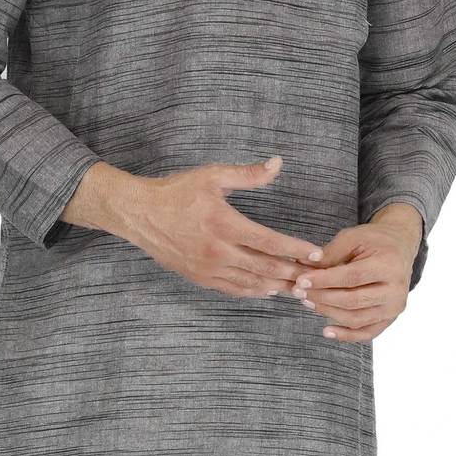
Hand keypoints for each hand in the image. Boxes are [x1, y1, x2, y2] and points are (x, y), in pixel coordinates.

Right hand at [93, 153, 323, 297]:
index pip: (268, 242)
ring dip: (277, 286)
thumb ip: (248, 175)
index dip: (295, 250)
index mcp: (223, 224)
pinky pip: (233, 289)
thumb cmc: (176, 192)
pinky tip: (269, 290)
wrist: (140, 214)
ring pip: (251, 283)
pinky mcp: (199, 278)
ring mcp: (207, 268)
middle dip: (293, 273)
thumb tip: (278, 164)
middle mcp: (217, 251)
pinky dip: (254, 291)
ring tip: (299, 288)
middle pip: (264, 268)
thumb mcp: (212, 176)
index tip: (316, 254)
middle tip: (315, 277)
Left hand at [291, 215, 420, 340]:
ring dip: (328, 313)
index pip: (351, 278)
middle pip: (352, 301)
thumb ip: (330, 253)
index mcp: (388, 266)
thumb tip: (304, 267)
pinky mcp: (389, 319)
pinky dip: (345, 335)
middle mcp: (396, 290)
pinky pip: (366, 333)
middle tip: (299, 292)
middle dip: (322, 297)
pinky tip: (326, 330)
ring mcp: (394, 308)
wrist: (399, 248)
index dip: (324, 281)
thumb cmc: (374, 241)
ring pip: (356, 319)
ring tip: (308, 302)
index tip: (301, 280)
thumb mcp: (353, 237)